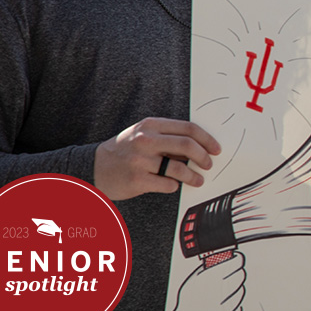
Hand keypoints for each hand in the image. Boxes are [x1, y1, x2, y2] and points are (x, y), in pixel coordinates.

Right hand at [94, 117, 220, 200]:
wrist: (94, 167)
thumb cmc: (125, 150)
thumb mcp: (143, 134)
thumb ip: (168, 136)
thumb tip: (200, 145)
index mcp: (151, 125)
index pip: (188, 128)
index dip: (206, 139)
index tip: (216, 148)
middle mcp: (146, 140)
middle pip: (187, 145)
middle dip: (203, 156)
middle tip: (209, 164)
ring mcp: (140, 160)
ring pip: (179, 168)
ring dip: (193, 176)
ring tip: (198, 180)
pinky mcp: (137, 180)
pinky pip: (167, 185)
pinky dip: (174, 186)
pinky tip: (174, 185)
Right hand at [157, 251, 245, 310]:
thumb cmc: (186, 305)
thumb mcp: (193, 279)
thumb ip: (207, 268)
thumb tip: (218, 258)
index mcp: (211, 278)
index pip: (236, 262)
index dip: (238, 258)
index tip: (237, 258)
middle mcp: (220, 290)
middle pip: (241, 275)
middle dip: (238, 271)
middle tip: (233, 272)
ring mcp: (226, 306)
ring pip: (241, 291)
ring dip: (237, 288)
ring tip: (226, 289)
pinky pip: (239, 307)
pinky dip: (235, 304)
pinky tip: (225, 303)